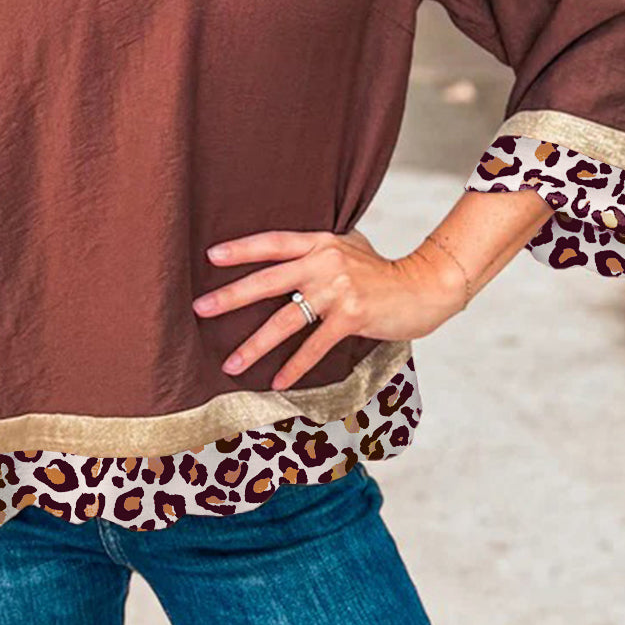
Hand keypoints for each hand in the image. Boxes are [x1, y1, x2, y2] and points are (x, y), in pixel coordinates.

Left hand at [191, 228, 465, 390]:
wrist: (423, 287)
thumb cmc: (382, 271)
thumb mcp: (349, 247)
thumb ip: (317, 249)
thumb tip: (285, 254)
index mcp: (320, 242)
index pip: (273, 242)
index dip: (242, 249)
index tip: (211, 257)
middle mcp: (325, 262)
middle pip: (268, 280)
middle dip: (231, 296)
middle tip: (201, 308)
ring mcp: (338, 290)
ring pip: (285, 319)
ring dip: (254, 344)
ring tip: (229, 363)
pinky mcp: (351, 317)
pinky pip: (314, 346)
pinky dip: (294, 366)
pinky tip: (275, 382)